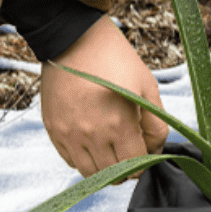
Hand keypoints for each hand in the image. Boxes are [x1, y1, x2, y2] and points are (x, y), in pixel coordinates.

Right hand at [40, 16, 168, 178]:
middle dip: (126, 169)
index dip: (143, 164)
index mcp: (119, 125)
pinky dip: (83, 158)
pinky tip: (91, 141)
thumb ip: (157, 125)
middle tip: (128, 150)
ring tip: (109, 149)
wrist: (72, 35)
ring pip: (90, 174)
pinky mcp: (54, 129)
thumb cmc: (115, 59)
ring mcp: (69, 133)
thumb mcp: (147, 87)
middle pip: (113, 176)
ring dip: (103, 169)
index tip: (142, 150)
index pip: (135, 168)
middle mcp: (92, 134)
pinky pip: (70, 160)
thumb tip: (156, 152)